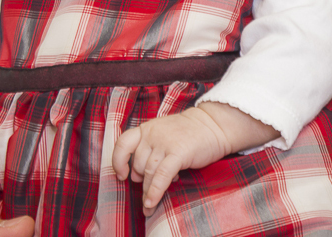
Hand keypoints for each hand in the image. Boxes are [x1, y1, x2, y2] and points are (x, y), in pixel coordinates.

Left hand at [111, 108, 232, 215]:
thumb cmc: (188, 132)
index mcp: (146, 129)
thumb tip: (137, 176)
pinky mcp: (178, 153)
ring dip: (147, 192)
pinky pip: (161, 176)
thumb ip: (150, 150)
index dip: (118, 161)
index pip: (123, 143)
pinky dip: (155, 191)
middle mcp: (152, 135)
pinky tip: (152, 202)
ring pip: (148, 172)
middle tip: (145, 194)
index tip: (121, 175)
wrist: (213, 124)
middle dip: (141, 181)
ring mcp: (164, 143)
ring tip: (148, 207)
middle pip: (138, 164)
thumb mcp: (162, 134)